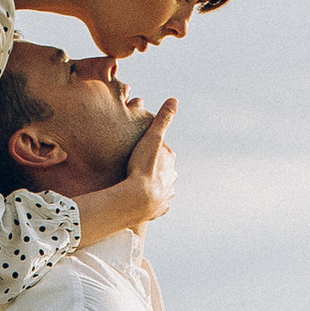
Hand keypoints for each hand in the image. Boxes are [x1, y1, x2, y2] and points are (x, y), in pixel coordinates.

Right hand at [125, 98, 177, 226]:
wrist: (138, 199)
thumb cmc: (142, 167)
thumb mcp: (152, 138)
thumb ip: (163, 119)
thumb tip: (174, 99)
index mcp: (170, 161)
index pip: (161, 151)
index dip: (149, 150)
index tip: (138, 150)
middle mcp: (172, 179)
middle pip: (162, 170)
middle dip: (152, 168)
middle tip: (134, 167)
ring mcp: (166, 196)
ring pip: (160, 188)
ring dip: (151, 186)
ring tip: (135, 185)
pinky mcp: (159, 211)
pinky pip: (155, 205)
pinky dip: (149, 202)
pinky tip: (140, 200)